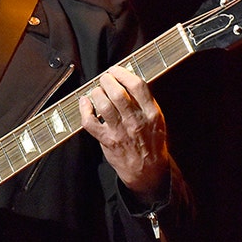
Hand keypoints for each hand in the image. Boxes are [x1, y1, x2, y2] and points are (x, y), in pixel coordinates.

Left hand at [79, 65, 169, 203]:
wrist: (148, 171)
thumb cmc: (151, 142)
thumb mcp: (157, 120)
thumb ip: (144, 102)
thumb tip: (126, 80)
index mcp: (152, 113)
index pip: (137, 86)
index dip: (123, 73)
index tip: (116, 70)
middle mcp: (136, 121)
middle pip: (117, 93)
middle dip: (107, 81)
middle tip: (104, 79)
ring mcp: (120, 132)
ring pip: (103, 105)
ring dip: (96, 93)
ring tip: (96, 91)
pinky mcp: (107, 141)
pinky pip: (90, 122)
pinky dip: (84, 109)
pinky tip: (84, 102)